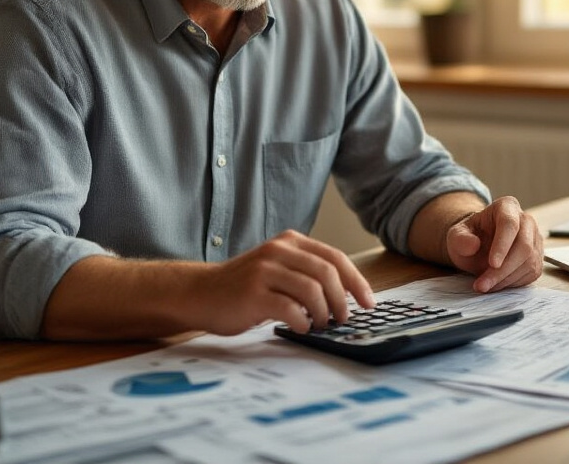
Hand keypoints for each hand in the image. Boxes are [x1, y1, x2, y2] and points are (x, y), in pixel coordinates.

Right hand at [200, 230, 375, 334]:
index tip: (368, 303)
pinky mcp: (253, 293)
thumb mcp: (278, 268)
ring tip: (320, 324)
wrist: (200, 293)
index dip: (357, 281)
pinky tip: (300, 327)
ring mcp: (264, 270)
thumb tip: (346, 296)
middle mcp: (278, 251)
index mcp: (290, 242)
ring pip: (312, 290)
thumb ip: (306, 273)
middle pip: (327, 273)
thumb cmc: (245, 287)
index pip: (335, 258)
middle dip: (342, 300)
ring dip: (323, 313)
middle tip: (343, 319)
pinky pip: (290, 308)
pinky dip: (302, 321)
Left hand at [445, 196, 542, 292]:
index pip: (510, 224)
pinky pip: (531, 273)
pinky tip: (496, 283)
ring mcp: (534, 239)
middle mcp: (526, 220)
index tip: (492, 264)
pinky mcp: (537, 258)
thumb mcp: (456, 235)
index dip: (502, 245)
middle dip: (503, 269)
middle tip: (483, 284)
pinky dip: (512, 283)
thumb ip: (460, 239)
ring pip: (529, 262)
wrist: (478, 246)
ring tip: (484, 285)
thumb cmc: (470, 237)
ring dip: (506, 279)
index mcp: (506, 207)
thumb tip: (473, 245)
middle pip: (524, 246)